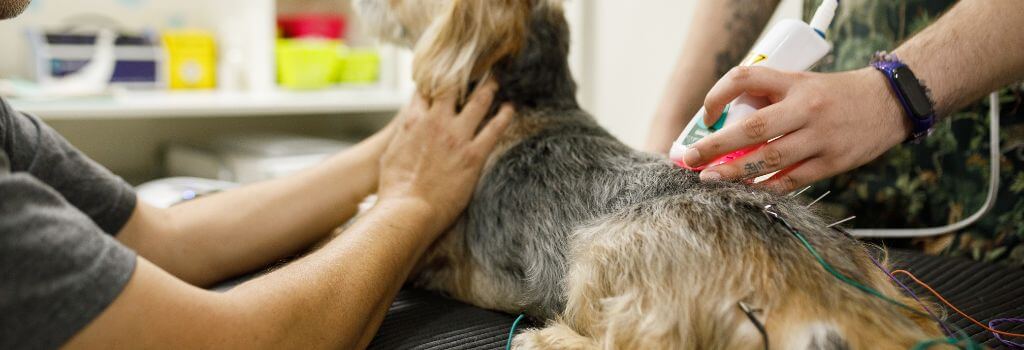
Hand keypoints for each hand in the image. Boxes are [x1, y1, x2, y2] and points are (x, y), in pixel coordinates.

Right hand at [378, 81, 513, 233]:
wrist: (407, 211)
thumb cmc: (395, 190)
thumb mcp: (390, 155)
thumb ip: (403, 135)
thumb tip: (409, 128)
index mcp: (413, 121)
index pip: (427, 89)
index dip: (437, 79)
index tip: (447, 74)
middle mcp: (436, 122)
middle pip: (454, 87)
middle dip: (465, 75)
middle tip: (476, 67)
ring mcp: (456, 137)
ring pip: (479, 101)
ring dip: (489, 88)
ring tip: (496, 80)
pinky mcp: (473, 155)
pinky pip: (495, 128)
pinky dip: (505, 115)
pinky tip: (510, 108)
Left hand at [681, 66, 911, 192]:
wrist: (890, 103)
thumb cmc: (833, 95)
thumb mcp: (801, 83)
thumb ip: (768, 97)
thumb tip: (724, 123)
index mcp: (794, 82)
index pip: (746, 78)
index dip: (718, 94)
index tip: (706, 115)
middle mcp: (806, 108)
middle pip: (752, 128)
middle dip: (716, 146)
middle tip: (691, 158)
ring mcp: (820, 137)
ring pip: (770, 159)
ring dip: (736, 172)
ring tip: (710, 179)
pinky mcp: (833, 162)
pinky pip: (792, 180)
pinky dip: (766, 187)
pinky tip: (745, 191)